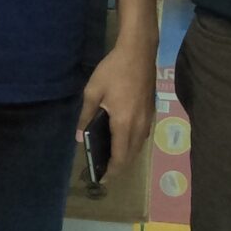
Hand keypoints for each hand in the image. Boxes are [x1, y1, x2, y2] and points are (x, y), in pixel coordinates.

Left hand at [78, 41, 155, 181]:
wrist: (139, 52)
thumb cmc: (113, 70)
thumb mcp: (93, 91)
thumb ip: (86, 116)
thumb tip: (78, 137)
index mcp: (124, 123)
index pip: (120, 156)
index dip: (112, 170)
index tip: (102, 179)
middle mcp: (139, 125)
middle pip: (132, 155)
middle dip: (119, 167)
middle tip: (105, 170)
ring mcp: (148, 118)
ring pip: (139, 146)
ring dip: (127, 155)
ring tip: (112, 157)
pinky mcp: (151, 111)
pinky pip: (143, 135)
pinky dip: (133, 143)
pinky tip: (123, 138)